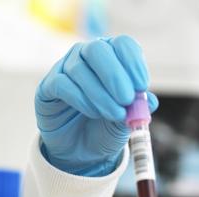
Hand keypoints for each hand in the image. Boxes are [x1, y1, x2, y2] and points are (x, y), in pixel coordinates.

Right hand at [35, 35, 157, 175]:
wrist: (82, 150)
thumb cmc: (107, 126)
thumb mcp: (128, 120)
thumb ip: (138, 109)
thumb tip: (150, 101)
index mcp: (113, 56)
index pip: (123, 45)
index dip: (133, 62)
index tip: (142, 86)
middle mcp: (88, 55)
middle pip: (98, 50)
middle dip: (115, 75)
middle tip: (127, 100)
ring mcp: (66, 68)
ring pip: (80, 69)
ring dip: (101, 94)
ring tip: (114, 114)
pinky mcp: (48, 86)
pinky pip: (62, 84)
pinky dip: (81, 99)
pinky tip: (93, 113)